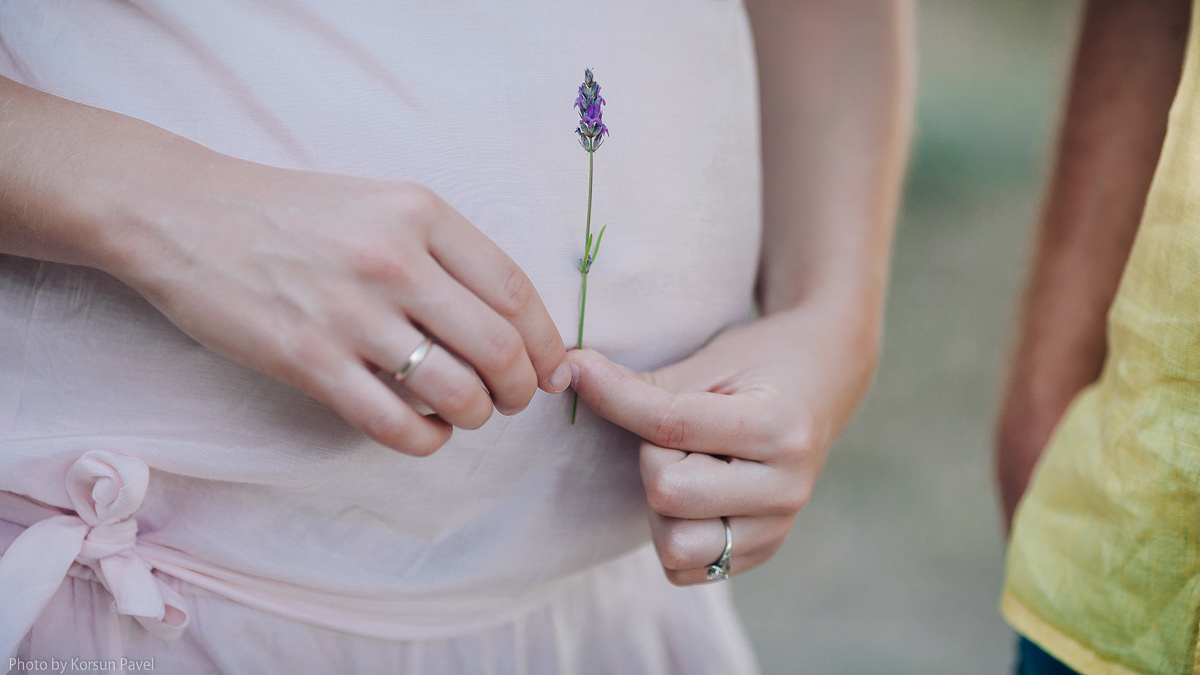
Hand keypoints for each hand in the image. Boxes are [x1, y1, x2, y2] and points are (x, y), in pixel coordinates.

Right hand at [107, 150, 569, 455]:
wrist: (183, 214)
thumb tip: (512, 321)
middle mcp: (393, 260)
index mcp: (421, 213)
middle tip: (515, 400)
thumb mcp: (381, 203)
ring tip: (466, 412)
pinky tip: (423, 431)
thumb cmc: (292, 214)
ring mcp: (349, 313)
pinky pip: (394, 424)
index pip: (515, 291)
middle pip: (498, 348)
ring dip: (476, 416)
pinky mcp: (307, 361)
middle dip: (521, 389)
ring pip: (455, 393)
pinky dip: (425, 440)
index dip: (546, 342)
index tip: (553, 368)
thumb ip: (445, 252)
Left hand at [566, 306, 877, 583]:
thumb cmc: (756, 364)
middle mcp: (786, 488)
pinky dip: (674, 532)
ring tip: (689, 466)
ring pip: (675, 546)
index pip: (670, 427)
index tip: (579, 370)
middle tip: (675, 434)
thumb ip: (641, 384)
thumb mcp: (706, 363)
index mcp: (778, 429)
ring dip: (663, 506)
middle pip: (667, 494)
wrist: (819, 384)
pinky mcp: (763, 553)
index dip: (613, 396)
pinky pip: (684, 569)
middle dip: (654, 459)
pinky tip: (697, 493)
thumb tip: (568, 373)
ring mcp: (778, 528)